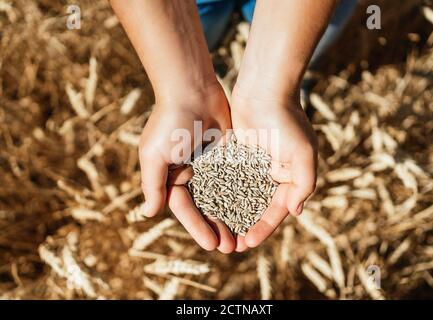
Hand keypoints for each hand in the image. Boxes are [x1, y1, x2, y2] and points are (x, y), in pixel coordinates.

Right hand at [139, 83, 236, 252]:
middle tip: (232, 247)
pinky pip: (238, 179)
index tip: (212, 244)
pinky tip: (255, 211)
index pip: (185, 209)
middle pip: (206, 209)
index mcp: (172, 177)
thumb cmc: (169, 121)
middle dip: (217, 228)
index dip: (198, 228)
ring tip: (244, 237)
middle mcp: (191, 174)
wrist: (192, 88)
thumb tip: (148, 214)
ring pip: (224, 198)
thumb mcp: (154, 155)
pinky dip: (244, 195)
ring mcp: (211, 165)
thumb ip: (152, 185)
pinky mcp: (228, 155)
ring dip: (232, 218)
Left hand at [230, 92, 317, 250]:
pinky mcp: (235, 156)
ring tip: (219, 233)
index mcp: (290, 176)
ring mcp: (253, 165)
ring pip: (240, 197)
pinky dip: (220, 194)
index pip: (277, 210)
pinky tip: (208, 208)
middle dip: (246, 227)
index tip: (249, 243)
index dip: (264, 228)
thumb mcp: (304, 154)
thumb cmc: (287, 121)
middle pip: (257, 208)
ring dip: (231, 216)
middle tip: (232, 246)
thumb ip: (304, 184)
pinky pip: (227, 180)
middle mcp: (271, 174)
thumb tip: (296, 212)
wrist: (264, 90)